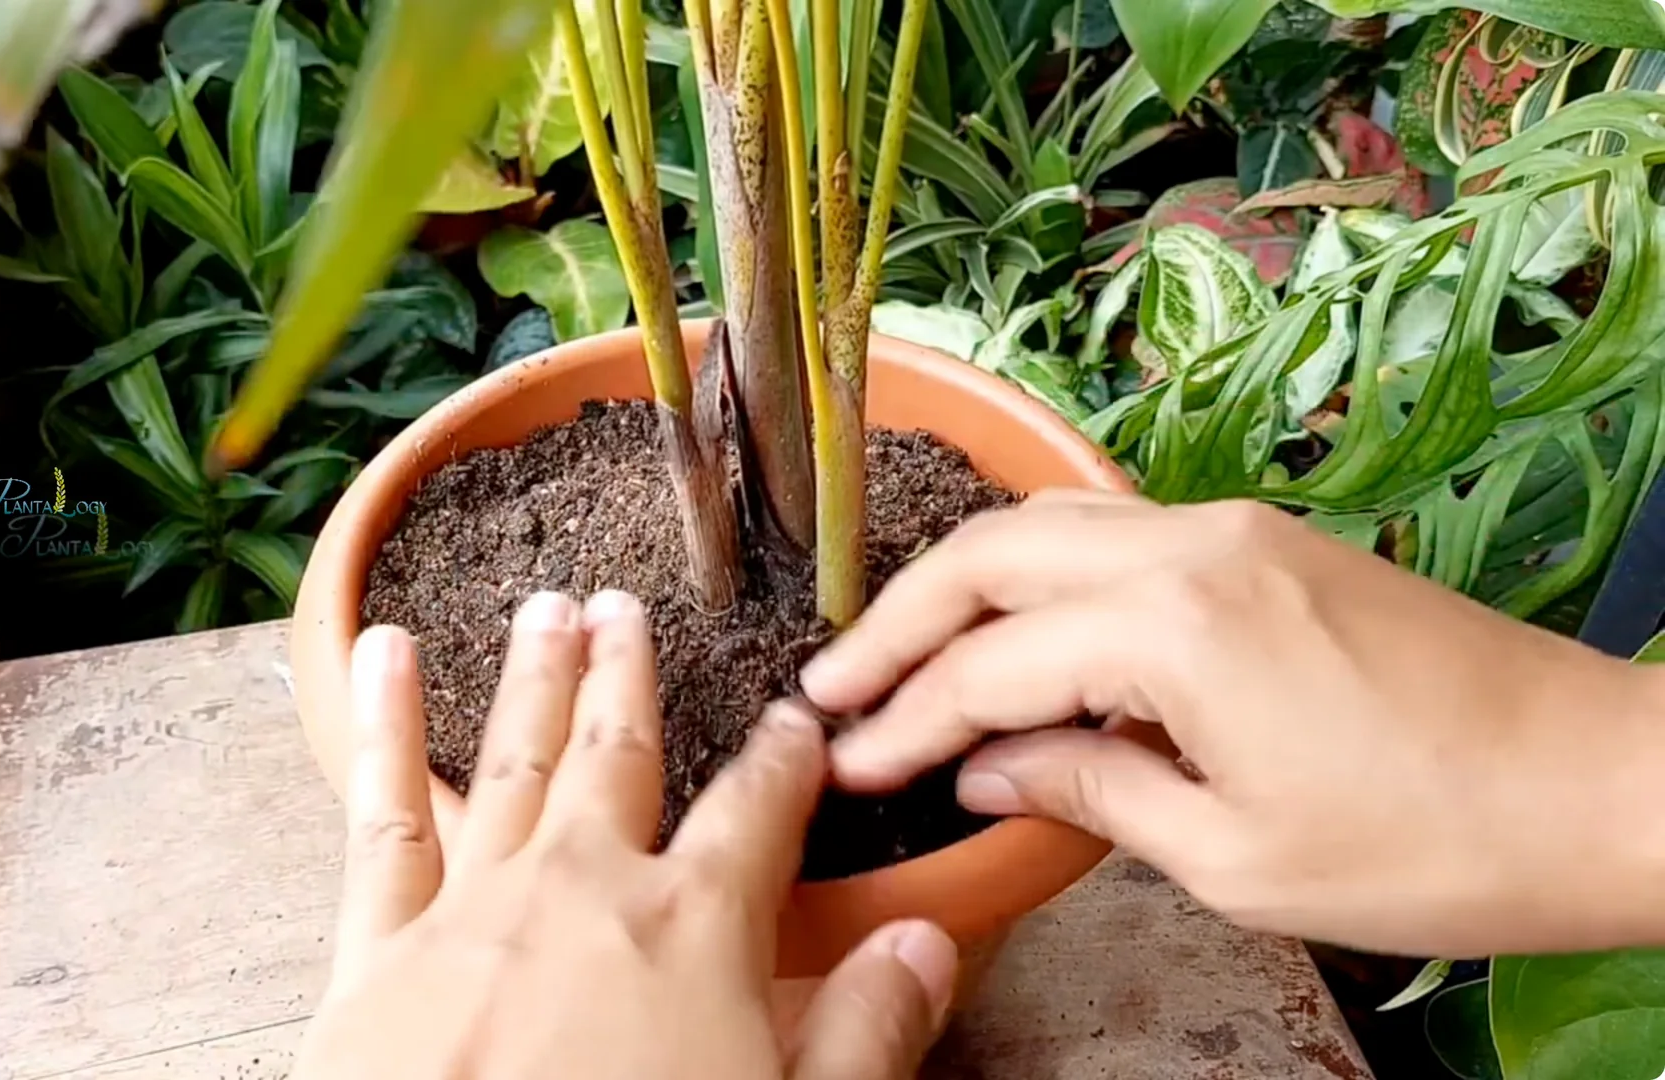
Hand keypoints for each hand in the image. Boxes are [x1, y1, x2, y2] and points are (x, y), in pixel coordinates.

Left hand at [296, 590, 959, 1079]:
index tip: (794, 721)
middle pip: (619, 756)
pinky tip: (378, 654)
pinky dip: (381, 726)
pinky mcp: (377, 952)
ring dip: (534, 678)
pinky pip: (384, 818)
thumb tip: (925, 941)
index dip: (783, 761)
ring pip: (515, 761)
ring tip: (543, 608)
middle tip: (624, 608)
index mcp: (694, 929)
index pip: (757, 813)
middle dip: (627, 677)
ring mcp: (476, 910)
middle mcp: (585, 890)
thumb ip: (864, 1031)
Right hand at [799, 492, 1664, 957]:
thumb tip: (988, 769)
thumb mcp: (1236, 858)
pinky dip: (1042, 577)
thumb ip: (1090, 794)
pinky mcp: (1270, 541)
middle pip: (993, 555)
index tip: (843, 761)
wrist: (1602, 784)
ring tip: (903, 655)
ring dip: (964, 585)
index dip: (904, 720)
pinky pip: (1115, 533)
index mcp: (1174, 625)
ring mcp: (1235, 529)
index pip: (989, 665)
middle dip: (898, 624)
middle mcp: (1191, 544)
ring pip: (1050, 523)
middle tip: (834, 690)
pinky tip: (1020, 633)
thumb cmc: (1432, 843)